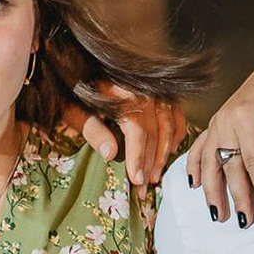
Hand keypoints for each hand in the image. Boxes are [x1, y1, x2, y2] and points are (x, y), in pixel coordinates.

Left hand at [64, 85, 187, 187]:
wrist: (81, 66)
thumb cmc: (76, 90)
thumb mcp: (76, 111)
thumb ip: (94, 131)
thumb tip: (111, 155)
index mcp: (127, 98)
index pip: (139, 133)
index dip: (138, 158)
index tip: (137, 180)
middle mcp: (148, 94)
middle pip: (156, 135)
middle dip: (151, 164)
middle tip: (145, 187)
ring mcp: (158, 93)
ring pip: (170, 128)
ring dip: (164, 155)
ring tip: (156, 175)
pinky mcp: (162, 93)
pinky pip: (177, 116)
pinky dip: (176, 134)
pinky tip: (171, 150)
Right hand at [184, 37, 253, 226]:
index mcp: (247, 113)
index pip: (253, 159)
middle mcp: (226, 118)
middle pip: (229, 165)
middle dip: (237, 195)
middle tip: (245, 222)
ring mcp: (218, 121)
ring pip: (211, 162)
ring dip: (212, 190)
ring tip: (218, 215)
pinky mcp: (217, 123)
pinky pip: (200, 148)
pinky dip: (195, 166)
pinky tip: (193, 185)